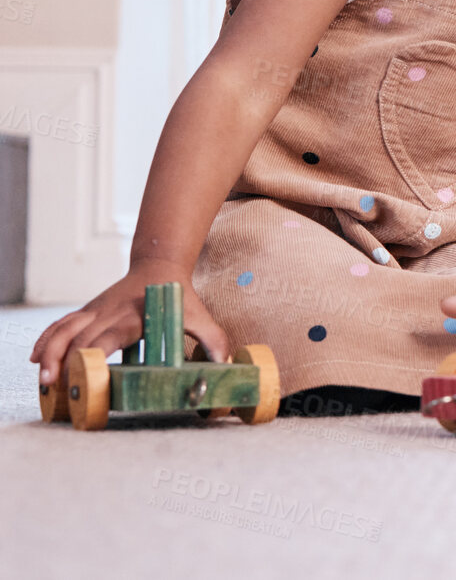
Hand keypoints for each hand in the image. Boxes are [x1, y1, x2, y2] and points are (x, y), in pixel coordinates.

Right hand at [30, 261, 230, 385]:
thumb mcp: (199, 315)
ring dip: (49, 353)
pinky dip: (46, 340)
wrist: (159, 265)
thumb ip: (213, 339)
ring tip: (43, 379)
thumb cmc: (179, 297)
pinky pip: (60, 325)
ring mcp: (94, 312)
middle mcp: (108, 313)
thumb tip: (223, 365)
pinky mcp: (87, 312)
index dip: (92, 355)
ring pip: (63, 330)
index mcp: (133, 318)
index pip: (107, 338)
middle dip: (64, 363)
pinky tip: (35, 358)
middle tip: (57, 388)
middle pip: (78, 339)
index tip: (82, 374)